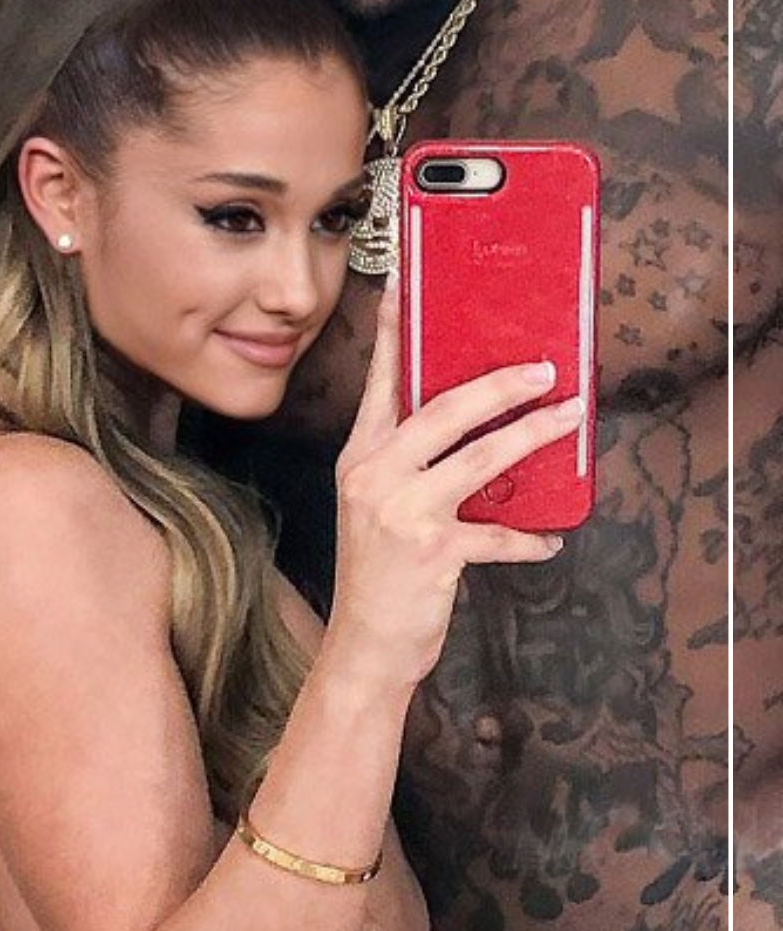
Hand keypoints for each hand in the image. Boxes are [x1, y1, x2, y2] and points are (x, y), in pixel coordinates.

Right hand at [329, 274, 579, 690]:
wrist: (364, 648)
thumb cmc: (380, 574)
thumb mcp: (379, 506)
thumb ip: (412, 463)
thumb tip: (475, 424)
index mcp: (360, 454)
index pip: (380, 378)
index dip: (393, 328)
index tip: (405, 281)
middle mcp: (374, 473)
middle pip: (442, 408)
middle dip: (499, 383)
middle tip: (544, 367)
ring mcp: (401, 511)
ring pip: (479, 456)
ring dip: (533, 433)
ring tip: (569, 415)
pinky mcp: (432, 550)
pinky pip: (496, 533)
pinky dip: (528, 535)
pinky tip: (549, 538)